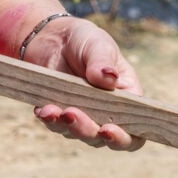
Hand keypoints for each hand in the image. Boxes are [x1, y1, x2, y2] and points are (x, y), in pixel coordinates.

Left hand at [23, 18, 144, 149]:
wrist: (54, 39)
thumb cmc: (85, 40)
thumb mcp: (98, 44)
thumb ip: (103, 61)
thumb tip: (109, 78)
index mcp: (127, 98)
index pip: (134, 130)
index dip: (124, 137)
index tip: (108, 129)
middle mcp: (108, 113)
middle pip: (103, 138)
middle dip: (87, 131)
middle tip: (72, 114)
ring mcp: (84, 117)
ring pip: (78, 135)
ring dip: (66, 126)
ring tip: (52, 110)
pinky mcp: (60, 116)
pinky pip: (56, 126)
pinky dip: (50, 120)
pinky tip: (43, 110)